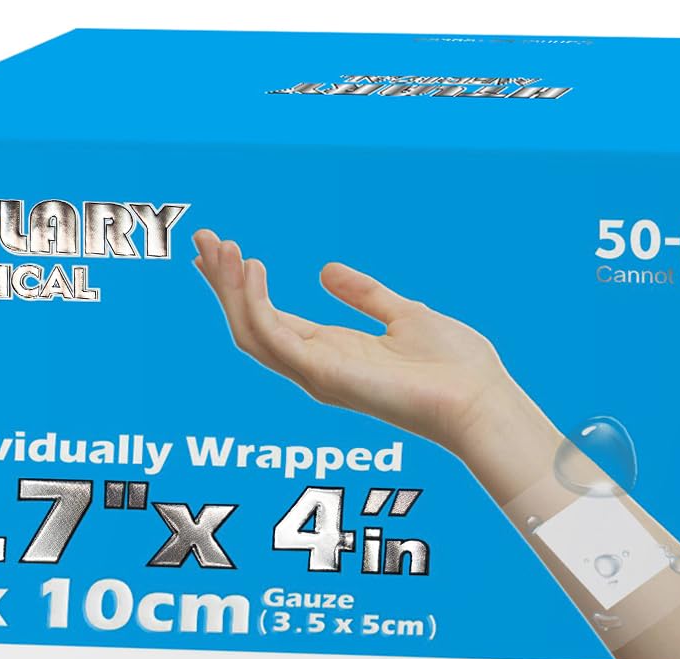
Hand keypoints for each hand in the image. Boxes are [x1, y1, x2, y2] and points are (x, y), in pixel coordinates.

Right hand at [190, 229, 511, 452]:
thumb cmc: (452, 366)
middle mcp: (315, 368)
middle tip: (202, 240)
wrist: (477, 398)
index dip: (241, 286)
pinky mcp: (325, 375)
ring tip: (220, 248)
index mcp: (331, 354)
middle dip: (223, 285)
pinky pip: (274, 339)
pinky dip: (256, 304)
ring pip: (251, 333)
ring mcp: (317, 374)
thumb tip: (326, 271)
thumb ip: (364, 294)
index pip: (270, 320)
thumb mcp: (402, 313)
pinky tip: (253, 269)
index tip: (220, 251)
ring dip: (230, 290)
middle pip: (250, 326)